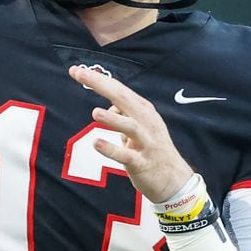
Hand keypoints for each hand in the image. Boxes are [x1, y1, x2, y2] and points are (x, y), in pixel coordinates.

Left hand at [68, 65, 193, 202]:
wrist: (175, 180)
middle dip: (102, 85)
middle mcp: (146, 122)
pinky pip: (127, 156)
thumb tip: (107, 109)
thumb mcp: (140, 129)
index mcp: (143, 111)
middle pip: (124, 99)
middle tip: (81, 75)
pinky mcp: (142, 163)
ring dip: (113, 119)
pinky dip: (112, 150)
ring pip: (130, 127)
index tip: (76, 70)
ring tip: (95, 112)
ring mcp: (146, 143)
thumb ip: (123, 116)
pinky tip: (97, 143)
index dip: (99, 79)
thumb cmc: (153, 151)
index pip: (119, 90)